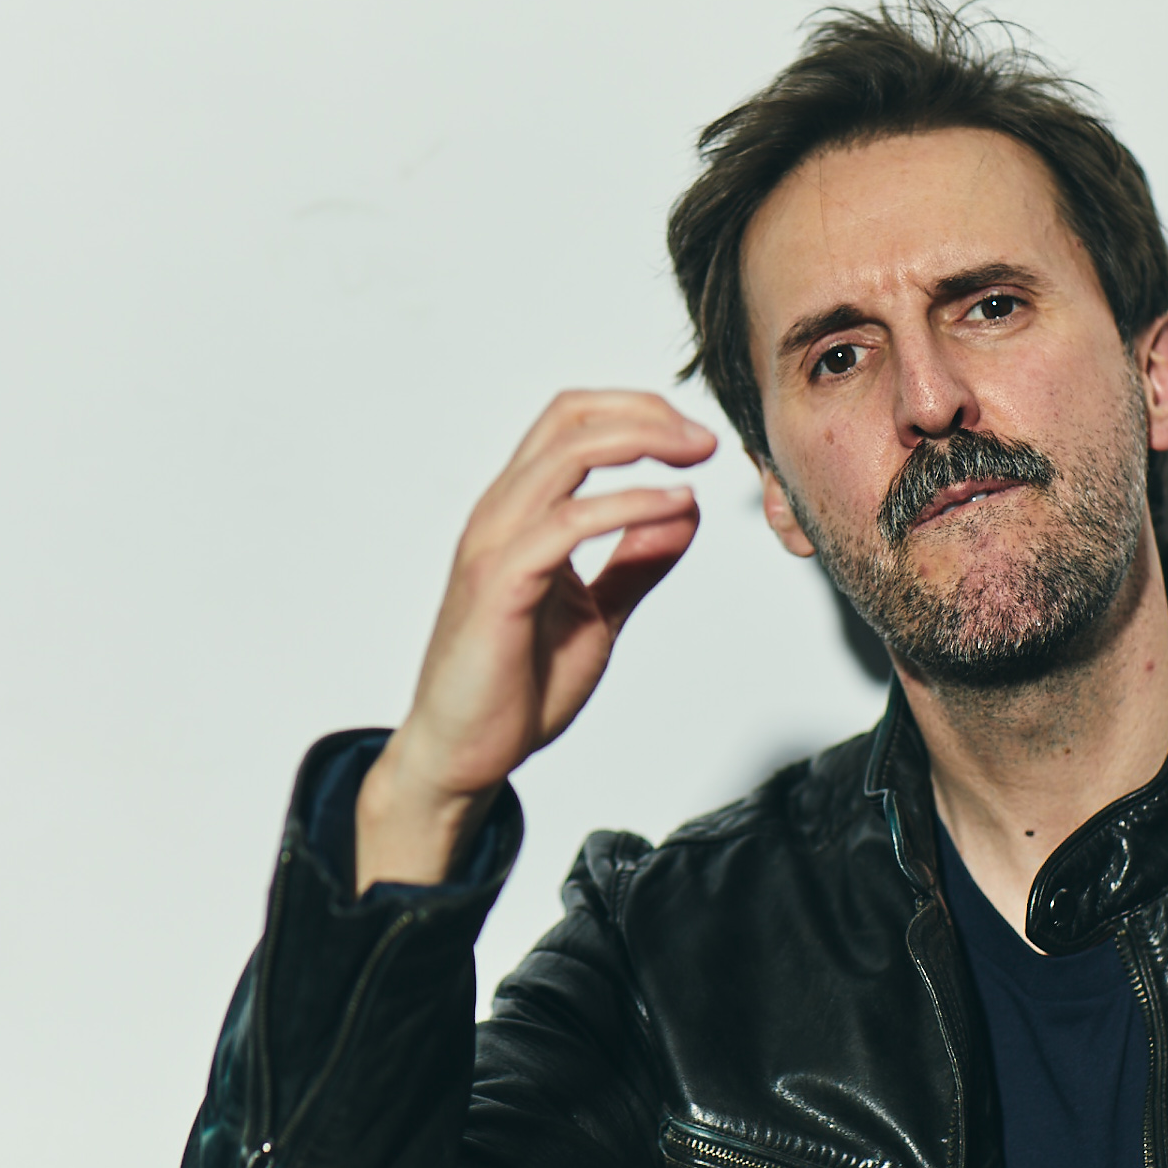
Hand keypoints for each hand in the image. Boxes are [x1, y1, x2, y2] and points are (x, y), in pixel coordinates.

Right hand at [355, 391, 716, 889]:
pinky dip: (628, 504)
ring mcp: (495, 544)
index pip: (571, 421)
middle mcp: (501, 513)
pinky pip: (567, 523)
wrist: (462, 753)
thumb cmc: (514, 686)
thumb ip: (635, 563)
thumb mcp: (597, 614)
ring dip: (641, 442)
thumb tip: (684, 512)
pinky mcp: (500, 585)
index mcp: (519, 511)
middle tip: (705, 441)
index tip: (695, 441)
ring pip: (567, 453)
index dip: (637, 413)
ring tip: (696, 459)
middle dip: (647, 414)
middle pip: (570, 417)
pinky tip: (671, 508)